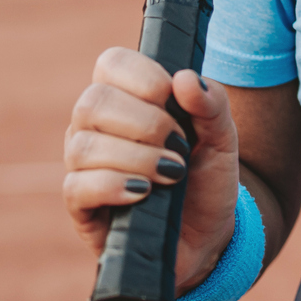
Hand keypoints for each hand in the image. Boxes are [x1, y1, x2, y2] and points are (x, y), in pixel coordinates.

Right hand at [62, 47, 239, 289]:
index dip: (142, 76)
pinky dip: (114, 185)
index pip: (111, 64)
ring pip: (85, 146)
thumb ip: (213, 103)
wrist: (209, 236)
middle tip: (179, 146)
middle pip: (93, 103)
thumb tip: (185, 79)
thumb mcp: (223, 138)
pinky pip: (77, 187)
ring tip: (172, 175)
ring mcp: (83, 166)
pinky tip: (144, 193)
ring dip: (138, 158)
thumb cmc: (207, 179)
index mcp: (126, 99)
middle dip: (145, 123)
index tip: (171, 98)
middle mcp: (95, 127)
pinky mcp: (80, 207)